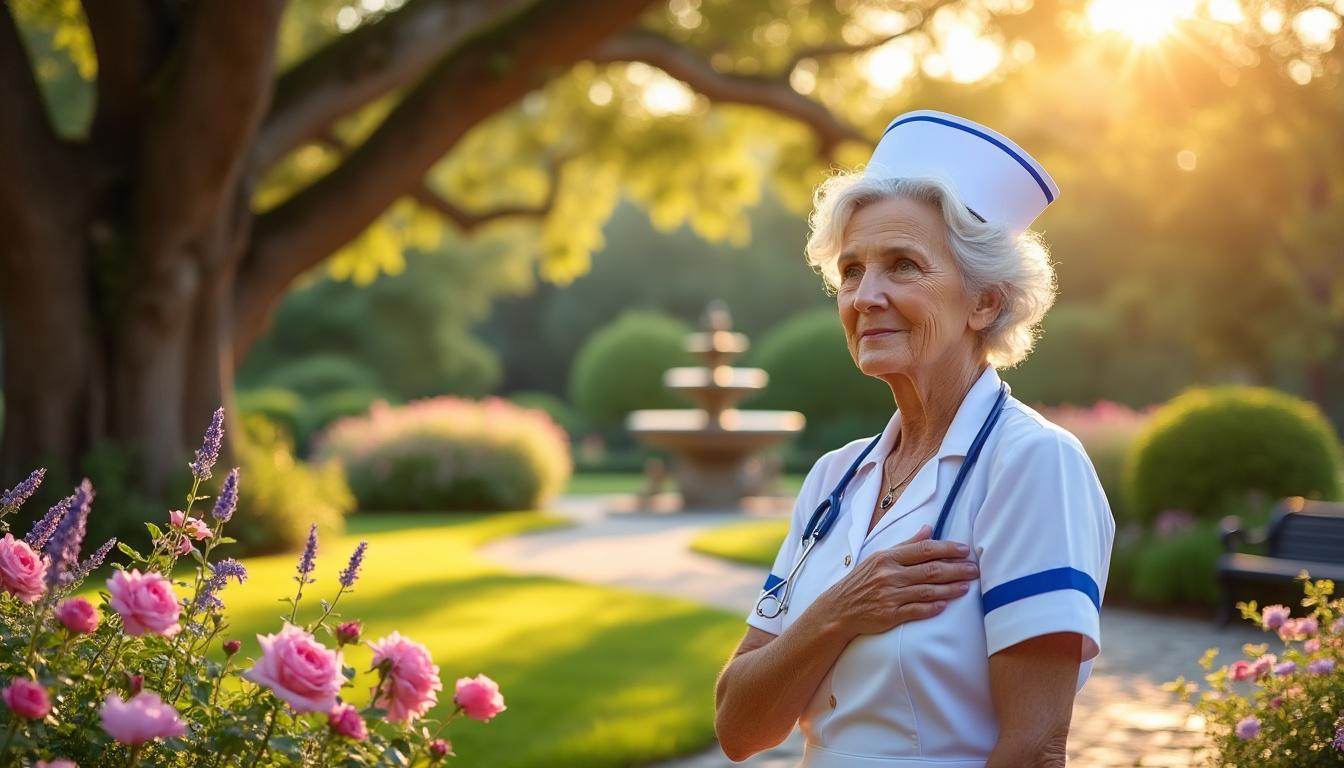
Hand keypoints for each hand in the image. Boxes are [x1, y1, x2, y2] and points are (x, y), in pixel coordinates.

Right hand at [816, 524, 977, 638]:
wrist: (839, 609)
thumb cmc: (861, 581)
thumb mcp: (879, 557)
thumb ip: (906, 544)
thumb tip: (928, 529)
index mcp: (887, 557)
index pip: (923, 549)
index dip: (946, 549)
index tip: (964, 550)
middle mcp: (889, 575)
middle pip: (930, 570)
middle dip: (956, 569)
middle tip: (974, 569)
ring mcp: (890, 595)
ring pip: (927, 591)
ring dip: (950, 588)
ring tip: (967, 586)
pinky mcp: (890, 615)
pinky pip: (916, 610)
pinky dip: (931, 608)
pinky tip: (945, 605)